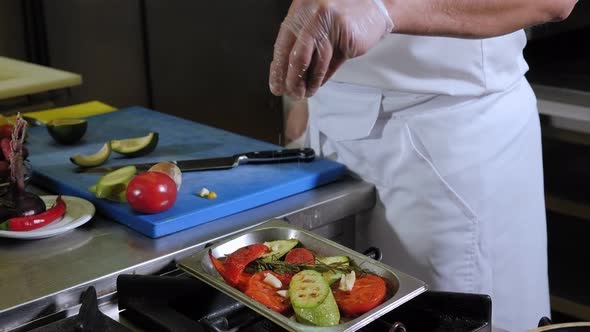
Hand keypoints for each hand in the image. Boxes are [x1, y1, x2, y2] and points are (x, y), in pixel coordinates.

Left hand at [269, 0, 392, 98]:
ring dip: (308, 82)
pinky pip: (330, 62)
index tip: (276, 83)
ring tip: (305, 92)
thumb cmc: (343, 15)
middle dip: (291, 79)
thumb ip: (301, 42)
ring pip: (314, 61)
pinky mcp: (346, 33)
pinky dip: (322, 77)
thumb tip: (285, 71)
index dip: (278, 68)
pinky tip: (317, 84)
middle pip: (296, 55)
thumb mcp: (315, 23)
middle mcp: (312, 12)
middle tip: (290, 92)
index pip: (282, 44)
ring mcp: (330, 22)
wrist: (375, 6)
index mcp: (300, 8)